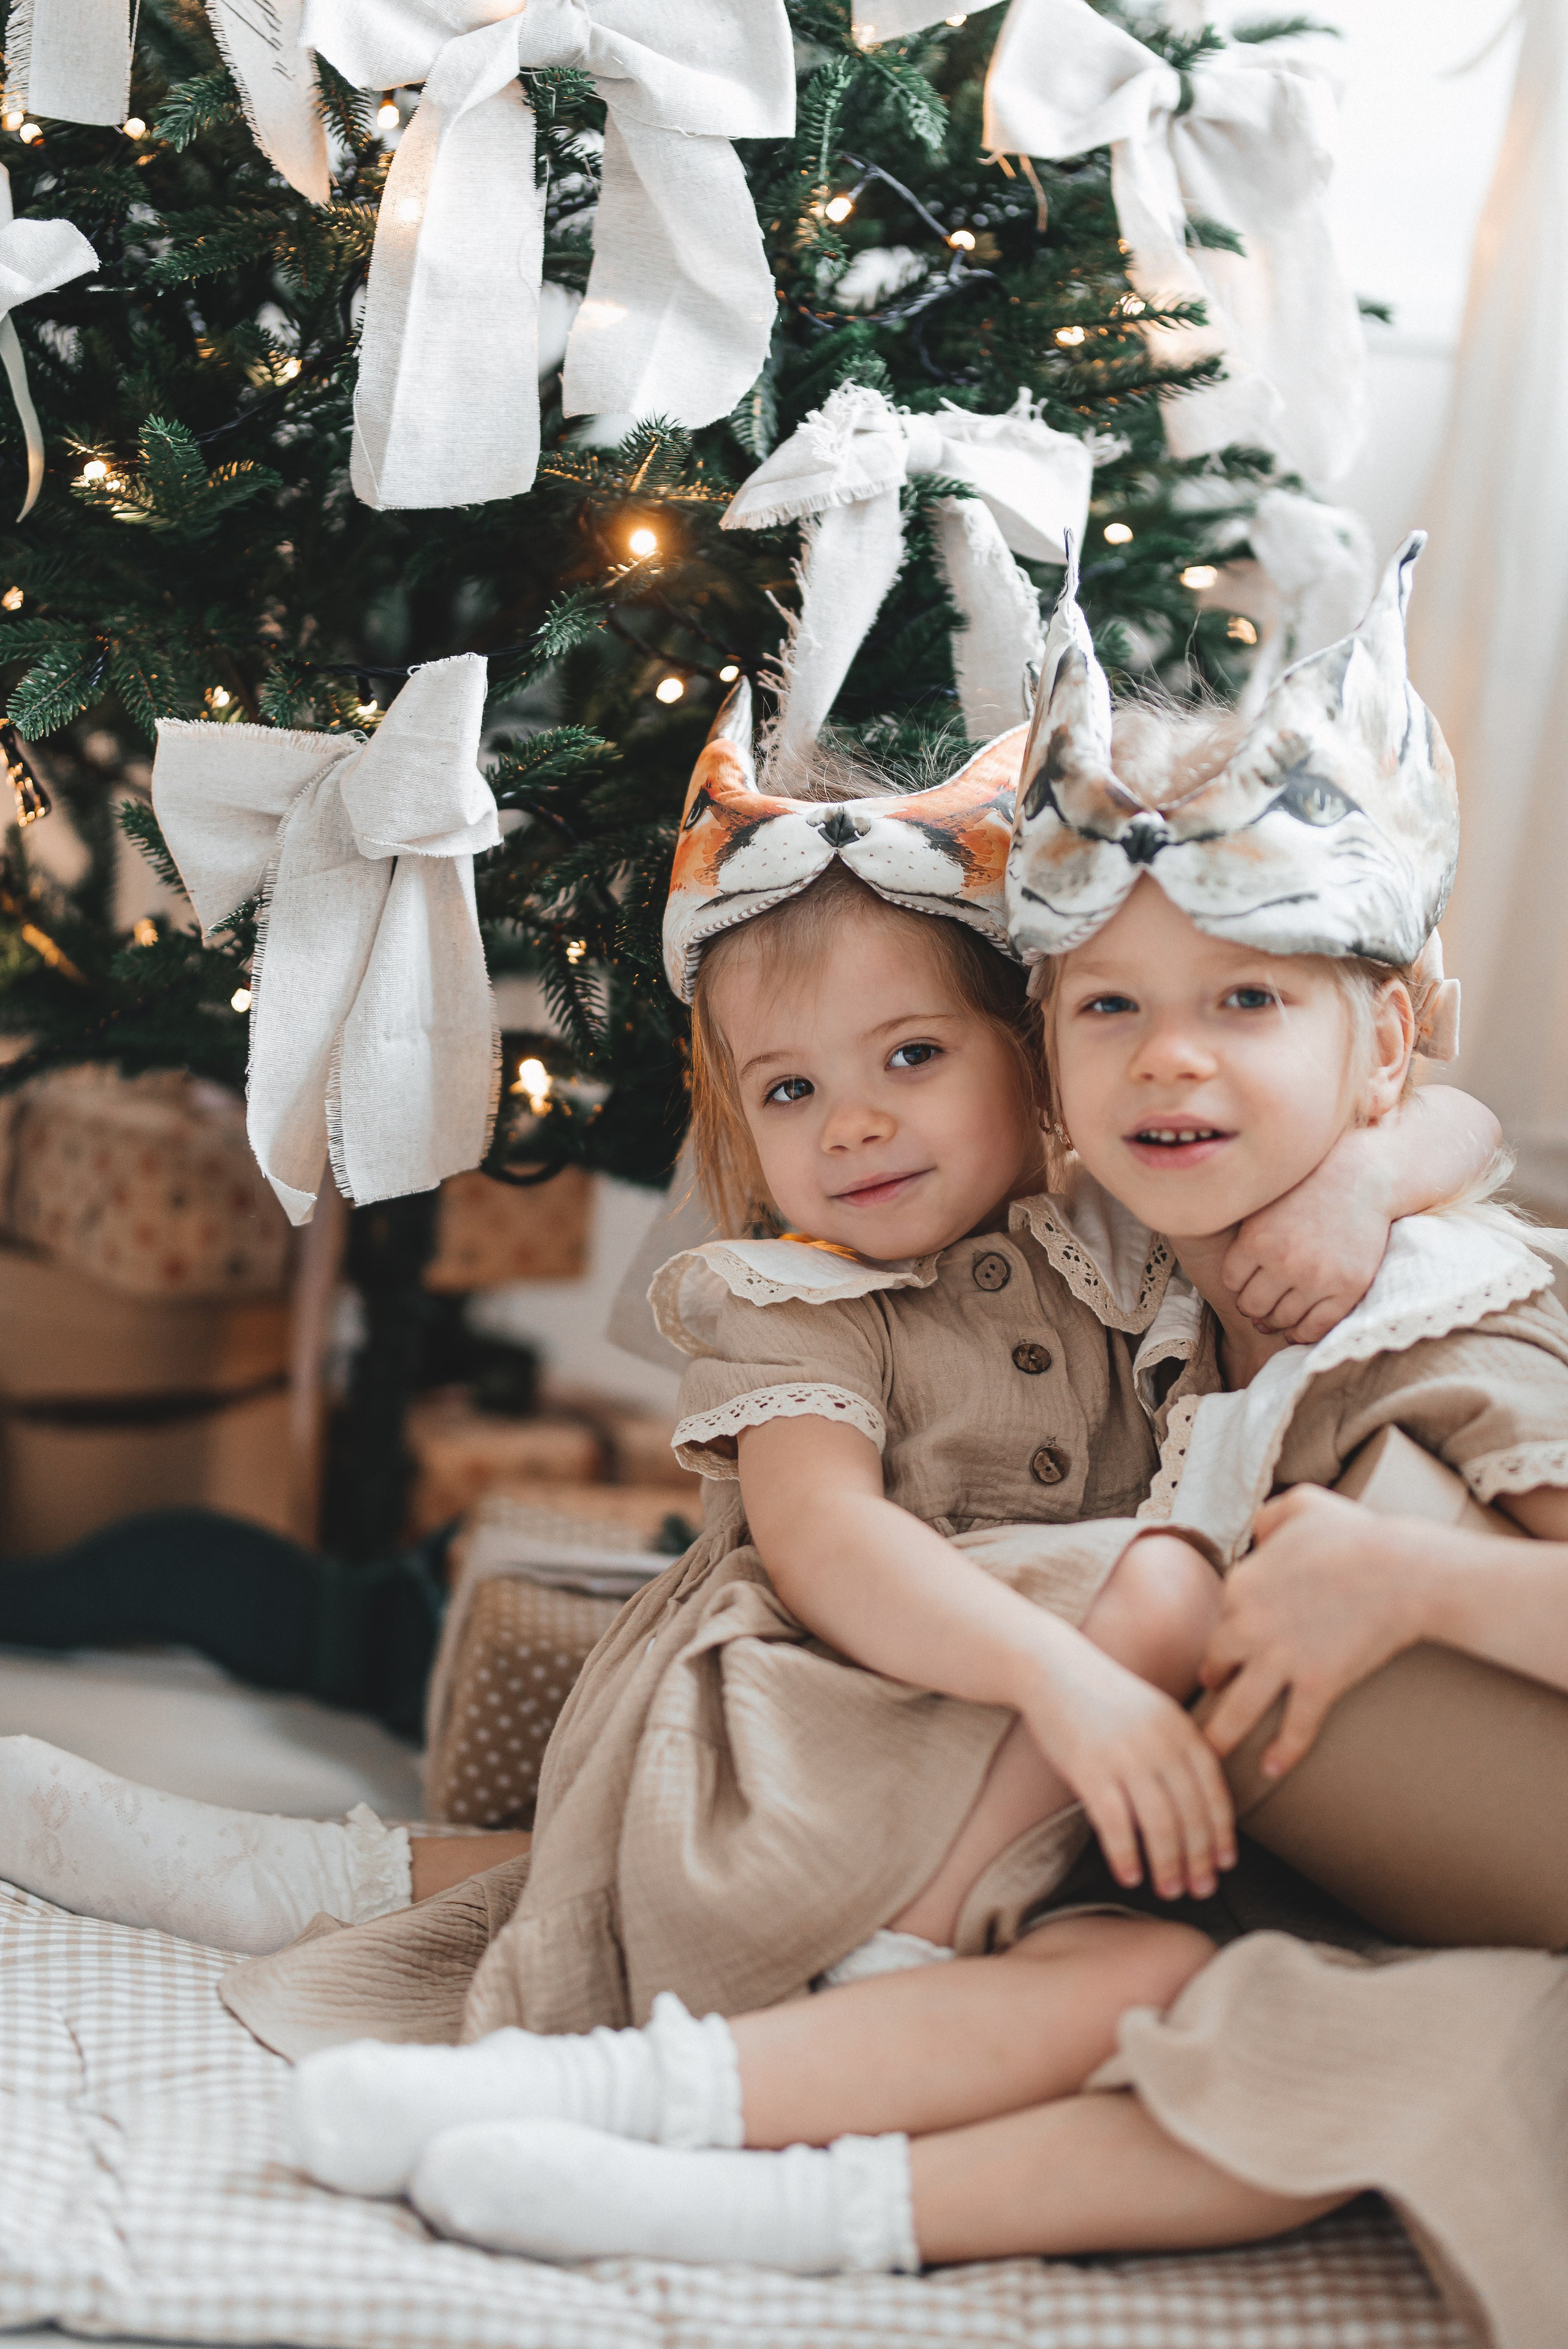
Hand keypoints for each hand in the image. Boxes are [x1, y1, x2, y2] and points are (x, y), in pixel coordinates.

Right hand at [1018, 1642, 1235, 1903]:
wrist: (1052, 1668)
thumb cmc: (1104, 1698)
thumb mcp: (1154, 1713)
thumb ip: (1179, 1749)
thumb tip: (1198, 1803)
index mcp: (1181, 1730)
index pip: (1213, 1791)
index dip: (1221, 1832)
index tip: (1225, 1863)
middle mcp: (1160, 1744)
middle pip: (1191, 1814)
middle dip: (1199, 1859)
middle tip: (1201, 1890)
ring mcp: (1125, 1756)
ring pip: (1159, 1824)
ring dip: (1168, 1865)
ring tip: (1170, 1891)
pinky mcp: (1089, 1768)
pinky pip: (1114, 1823)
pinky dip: (1125, 1855)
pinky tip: (1129, 1877)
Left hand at [1200, 1486, 1427, 1776]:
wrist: (1402, 1570)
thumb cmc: (1357, 1533)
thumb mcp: (1300, 1505)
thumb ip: (1269, 1517)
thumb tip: (1258, 1534)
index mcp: (1241, 1585)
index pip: (1219, 1617)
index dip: (1224, 1631)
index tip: (1223, 1648)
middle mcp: (1249, 1627)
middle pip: (1216, 1663)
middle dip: (1213, 1680)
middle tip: (1212, 1693)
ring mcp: (1281, 1660)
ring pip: (1238, 1709)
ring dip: (1221, 1737)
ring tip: (1210, 1757)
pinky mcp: (1316, 1685)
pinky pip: (1293, 1728)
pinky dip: (1283, 1753)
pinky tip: (1272, 1770)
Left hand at [1222, 1126, 1391, 1342]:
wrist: (1361, 1177)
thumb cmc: (1306, 1188)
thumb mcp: (1264, 1202)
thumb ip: (1240, 1235)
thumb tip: (1223, 1277)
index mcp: (1257, 1239)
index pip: (1232, 1282)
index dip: (1238, 1282)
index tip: (1248, 1278)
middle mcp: (1285, 1261)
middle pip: (1253, 1306)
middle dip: (1253, 1305)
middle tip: (1260, 1300)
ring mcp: (1318, 1277)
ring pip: (1282, 1320)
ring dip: (1277, 1320)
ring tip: (1279, 1310)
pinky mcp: (1347, 1288)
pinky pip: (1316, 1327)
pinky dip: (1303, 1333)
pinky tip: (1298, 1327)